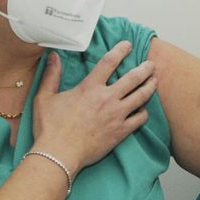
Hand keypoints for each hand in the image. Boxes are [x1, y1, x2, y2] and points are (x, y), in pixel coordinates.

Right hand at [31, 41, 155, 170]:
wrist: (59, 155)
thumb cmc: (50, 128)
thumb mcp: (45, 98)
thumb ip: (51, 75)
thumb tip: (53, 56)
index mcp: (90, 88)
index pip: (109, 62)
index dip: (120, 50)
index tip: (128, 45)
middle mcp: (107, 98)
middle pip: (133, 78)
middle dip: (145, 68)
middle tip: (151, 64)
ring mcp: (116, 115)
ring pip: (141, 96)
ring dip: (150, 87)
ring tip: (154, 81)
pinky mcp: (121, 132)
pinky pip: (140, 119)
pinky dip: (144, 112)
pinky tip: (144, 109)